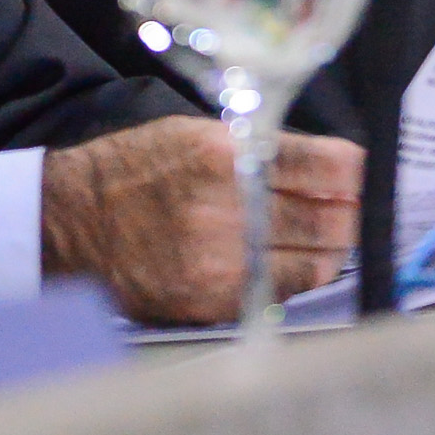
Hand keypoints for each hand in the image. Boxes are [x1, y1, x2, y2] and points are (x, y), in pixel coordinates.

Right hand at [36, 116, 361, 322]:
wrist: (75, 222)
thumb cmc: (133, 172)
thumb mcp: (193, 135)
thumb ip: (257, 149)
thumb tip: (324, 165)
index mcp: (225, 157)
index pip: (322, 166)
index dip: (352, 172)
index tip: (359, 172)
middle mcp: (230, 210)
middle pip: (328, 219)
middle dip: (349, 212)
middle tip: (352, 206)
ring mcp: (225, 261)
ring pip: (315, 261)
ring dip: (331, 247)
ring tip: (328, 235)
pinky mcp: (217, 299)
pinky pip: (281, 290)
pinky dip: (295, 275)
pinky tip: (290, 259)